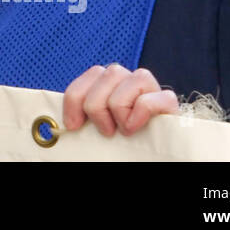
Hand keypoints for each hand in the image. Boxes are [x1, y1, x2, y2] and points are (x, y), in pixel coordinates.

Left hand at [62, 64, 177, 136]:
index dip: (75, 98)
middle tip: (105, 131)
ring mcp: (151, 88)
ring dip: (117, 108)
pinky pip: (148, 98)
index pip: (91, 73)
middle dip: (95, 105)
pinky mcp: (168, 102)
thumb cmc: (123, 146)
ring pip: (125, 77)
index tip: (73, 125)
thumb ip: (83, 115)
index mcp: (112, 83)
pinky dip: (138, 114)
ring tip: (124, 130)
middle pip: (105, 72)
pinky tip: (136, 128)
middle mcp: (130, 80)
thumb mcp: (97, 127)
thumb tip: (62, 124)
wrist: (155, 157)